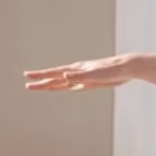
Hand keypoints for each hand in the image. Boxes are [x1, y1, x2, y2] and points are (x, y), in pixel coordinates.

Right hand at [23, 53, 139, 91]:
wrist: (127, 68)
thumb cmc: (113, 70)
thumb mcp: (96, 74)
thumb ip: (80, 76)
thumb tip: (64, 76)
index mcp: (76, 70)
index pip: (54, 73)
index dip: (41, 76)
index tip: (28, 76)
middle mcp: (77, 73)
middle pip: (55, 79)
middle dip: (41, 82)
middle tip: (27, 85)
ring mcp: (84, 77)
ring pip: (63, 82)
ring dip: (51, 85)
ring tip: (39, 86)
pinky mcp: (91, 81)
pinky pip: (75, 85)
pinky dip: (67, 86)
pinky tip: (64, 87)